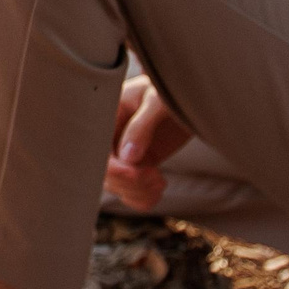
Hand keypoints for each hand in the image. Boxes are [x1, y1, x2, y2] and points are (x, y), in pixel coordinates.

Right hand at [104, 77, 192, 211]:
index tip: (138, 172)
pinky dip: (142, 199)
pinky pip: (130, 191)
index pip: (95, 150)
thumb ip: (142, 125)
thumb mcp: (158, 101)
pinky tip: (157, 191)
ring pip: (116, 185)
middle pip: (104, 173)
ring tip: (159, 183)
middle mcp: (109, 135)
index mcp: (105, 114)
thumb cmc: (173, 89)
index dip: (113, 168)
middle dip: (129, 182)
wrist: (193, 96)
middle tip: (155, 177)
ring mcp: (123, 152)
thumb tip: (127, 157)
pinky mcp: (138, 165)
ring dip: (137, 192)